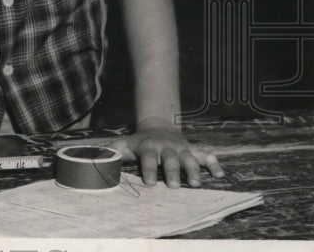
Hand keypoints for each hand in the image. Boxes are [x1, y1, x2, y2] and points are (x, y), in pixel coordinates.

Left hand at [107, 117, 224, 187]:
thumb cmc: (139, 142)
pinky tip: (220, 174)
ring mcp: (182, 148)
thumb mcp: (124, 143)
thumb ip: (111, 150)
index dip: (149, 169)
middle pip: (171, 159)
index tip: (150, 183)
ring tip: (196, 184)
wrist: (157, 127)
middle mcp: (167, 147)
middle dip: (172, 172)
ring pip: (189, 158)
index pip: (148, 158)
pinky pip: (206, 155)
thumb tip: (94, 156)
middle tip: (174, 186)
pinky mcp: (193, 150)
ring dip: (193, 170)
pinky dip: (214, 164)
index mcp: (149, 146)